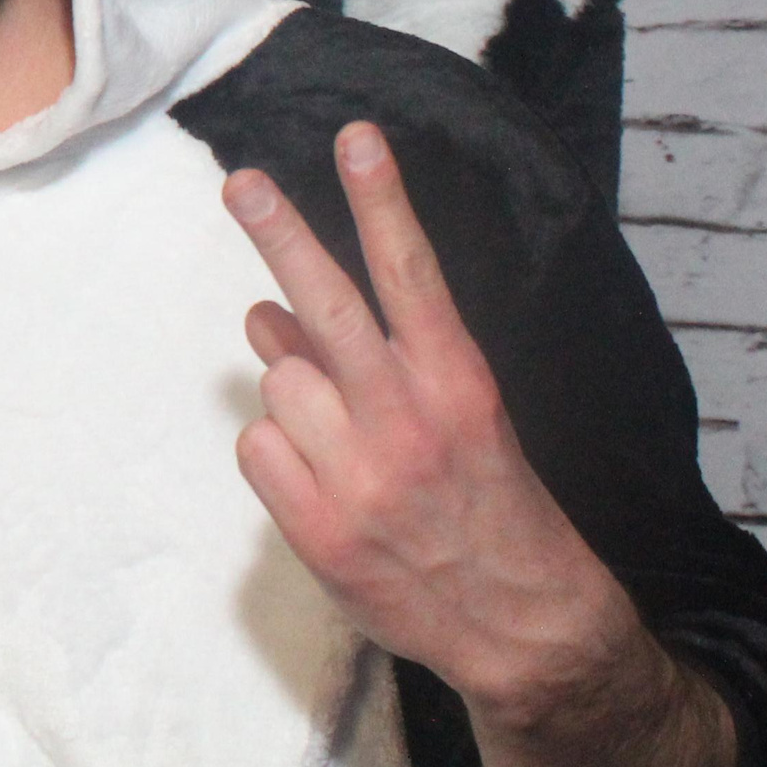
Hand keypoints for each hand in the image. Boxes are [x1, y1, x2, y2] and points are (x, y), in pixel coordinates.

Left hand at [226, 123, 735, 766]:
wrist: (522, 627)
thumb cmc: (487, 505)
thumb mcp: (458, 418)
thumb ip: (368, 362)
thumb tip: (267, 312)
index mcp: (458, 385)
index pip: (412, 274)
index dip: (382, 202)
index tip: (357, 139)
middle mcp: (408, 421)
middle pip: (328, 307)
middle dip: (283, 234)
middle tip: (245, 183)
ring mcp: (361, 477)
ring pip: (280, 384)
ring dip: (294, 396)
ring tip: (341, 435)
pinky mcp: (321, 530)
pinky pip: (259, 448)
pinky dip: (277, 455)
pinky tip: (320, 479)